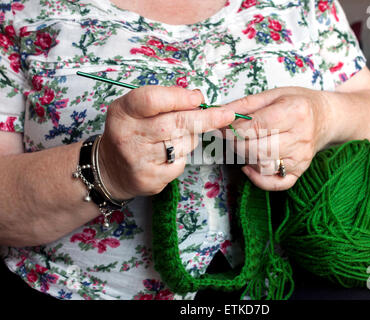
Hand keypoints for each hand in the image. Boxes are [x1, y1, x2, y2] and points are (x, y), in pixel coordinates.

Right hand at [99, 86, 234, 199]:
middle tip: (226, 114)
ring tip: (178, 136)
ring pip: (182, 144)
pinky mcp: (150, 179)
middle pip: (174, 123)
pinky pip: (180, 163)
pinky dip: (183, 156)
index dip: (180, 98)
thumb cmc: (131, 133)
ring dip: (191, 137)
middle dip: (205, 118)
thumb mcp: (136, 109)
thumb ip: (164, 100)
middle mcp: (127, 136)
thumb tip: (197, 98)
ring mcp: (138, 160)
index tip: (199, 98)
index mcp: (123, 112)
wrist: (110, 170)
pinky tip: (171, 154)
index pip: (152, 100)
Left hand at [223, 87, 331, 190]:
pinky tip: (250, 166)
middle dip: (236, 144)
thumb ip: (245, 104)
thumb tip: (220, 113)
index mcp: (295, 112)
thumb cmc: (298, 103)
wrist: (325, 117)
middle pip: (258, 149)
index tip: (226, 126)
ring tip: (244, 146)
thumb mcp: (273, 94)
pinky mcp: (300, 171)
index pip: (257, 126)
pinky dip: (259, 179)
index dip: (235, 128)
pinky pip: (276, 183)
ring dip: (245, 158)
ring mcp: (301, 157)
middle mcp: (300, 136)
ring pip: (263, 166)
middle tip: (230, 137)